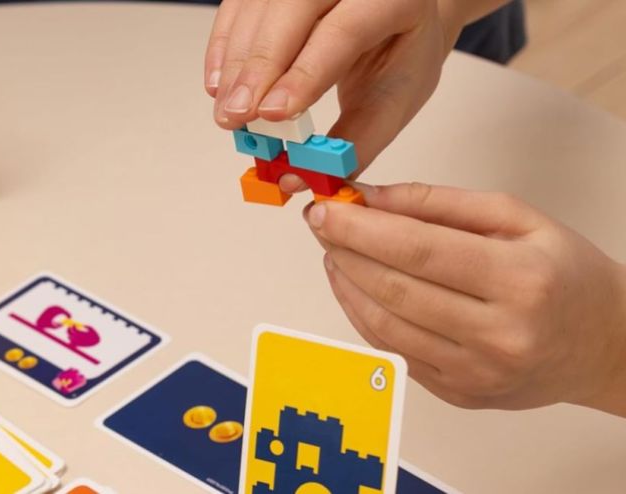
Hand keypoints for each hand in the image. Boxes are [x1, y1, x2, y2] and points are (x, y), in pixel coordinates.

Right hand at [205, 0, 463, 176]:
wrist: (400, 11)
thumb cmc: (402, 52)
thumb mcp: (394, 100)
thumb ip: (353, 143)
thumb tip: (297, 178)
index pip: (343, 30)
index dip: (304, 73)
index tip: (272, 114)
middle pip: (290, 9)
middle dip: (256, 68)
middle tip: (236, 117)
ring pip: (257, 6)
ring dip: (234, 63)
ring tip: (227, 112)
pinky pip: (236, 5)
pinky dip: (222, 47)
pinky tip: (218, 84)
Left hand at [305, 183, 625, 416]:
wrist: (603, 344)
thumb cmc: (564, 274)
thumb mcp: (518, 218)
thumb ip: (440, 204)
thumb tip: (372, 198)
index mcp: (520, 280)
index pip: (419, 251)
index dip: (361, 229)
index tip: (325, 208)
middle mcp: (499, 335)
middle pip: (395, 289)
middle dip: (344, 251)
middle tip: (320, 223)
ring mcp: (476, 373)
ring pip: (385, 326)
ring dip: (346, 284)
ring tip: (333, 252)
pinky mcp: (458, 393)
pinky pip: (393, 352)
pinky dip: (363, 316)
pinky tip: (354, 287)